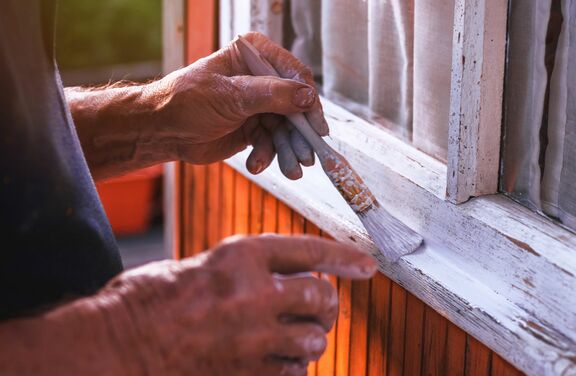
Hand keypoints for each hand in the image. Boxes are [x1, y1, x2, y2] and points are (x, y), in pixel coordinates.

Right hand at [98, 235, 375, 374]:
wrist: (114, 346)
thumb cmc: (148, 301)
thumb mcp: (201, 265)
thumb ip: (247, 271)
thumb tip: (287, 279)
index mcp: (241, 256)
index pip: (309, 250)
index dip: (344, 256)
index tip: (368, 265)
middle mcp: (254, 294)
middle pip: (321, 297)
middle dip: (326, 304)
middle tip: (318, 308)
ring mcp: (252, 338)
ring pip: (313, 340)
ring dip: (310, 339)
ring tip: (292, 337)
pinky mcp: (246, 374)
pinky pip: (293, 373)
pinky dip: (292, 368)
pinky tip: (275, 362)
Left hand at [148, 32, 326, 178]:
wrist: (162, 130)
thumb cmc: (187, 101)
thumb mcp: (232, 96)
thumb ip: (272, 95)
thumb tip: (308, 97)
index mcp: (255, 56)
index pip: (294, 75)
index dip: (309, 101)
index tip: (316, 126)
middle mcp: (261, 78)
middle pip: (295, 106)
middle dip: (299, 134)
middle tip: (306, 157)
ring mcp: (259, 104)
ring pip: (286, 129)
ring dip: (287, 150)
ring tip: (290, 170)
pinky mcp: (254, 128)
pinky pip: (272, 143)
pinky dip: (267, 155)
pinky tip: (256, 164)